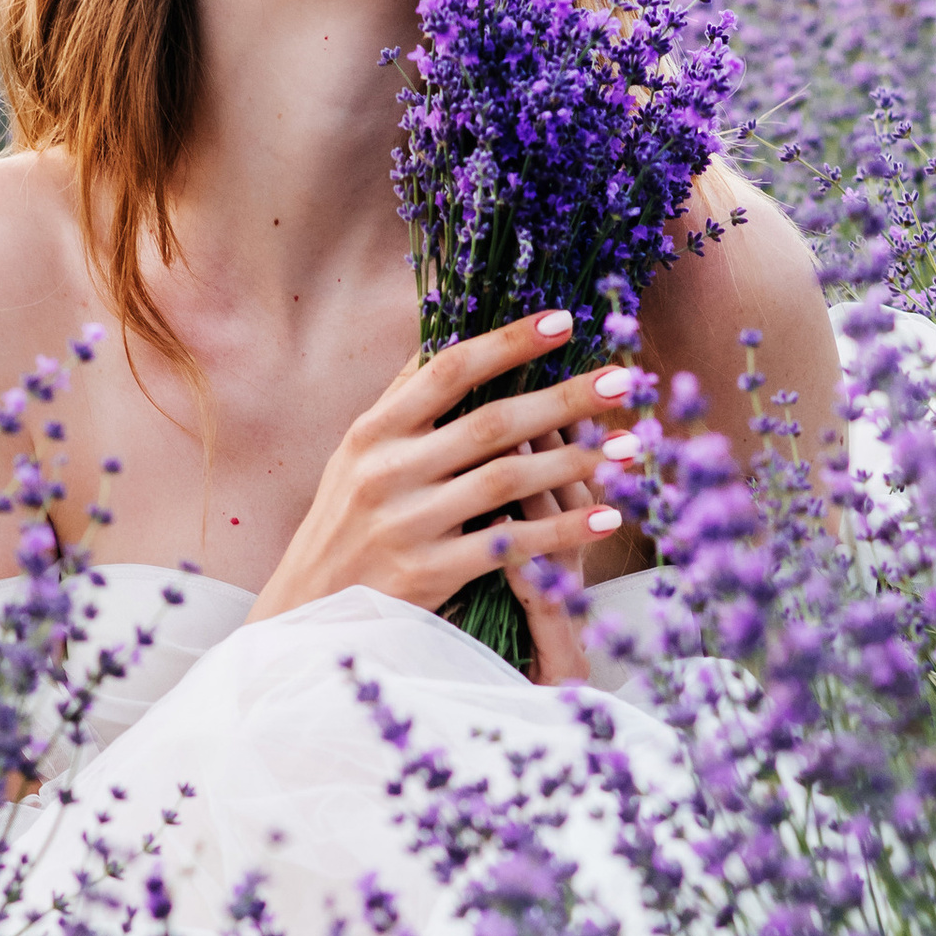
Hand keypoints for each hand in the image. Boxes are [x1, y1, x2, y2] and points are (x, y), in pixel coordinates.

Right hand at [252, 308, 634, 672]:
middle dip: (563, 398)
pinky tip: (606, 518)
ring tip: (629, 445)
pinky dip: (562, 532)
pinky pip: (509, 546)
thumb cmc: (343, 525)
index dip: (508, 342)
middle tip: (621, 380)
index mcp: (373, 432)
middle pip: (491, 424)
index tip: (563, 321)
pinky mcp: (426, 575)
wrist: (307, 614)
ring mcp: (406, 524)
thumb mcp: (355, 456)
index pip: (447, 370)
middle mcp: (387, 471)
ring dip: (575, 461)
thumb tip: (446, 328)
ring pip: (507, 482)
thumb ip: (403, 400)